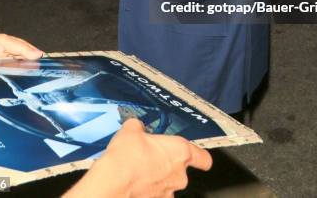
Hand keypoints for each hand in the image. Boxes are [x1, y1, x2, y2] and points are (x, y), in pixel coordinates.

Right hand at [64, 118, 211, 197]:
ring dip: (157, 178)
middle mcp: (179, 174)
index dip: (200, 156)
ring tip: (138, 170)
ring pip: (167, 183)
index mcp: (180, 152)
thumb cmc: (127, 157)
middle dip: (167, 164)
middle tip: (151, 157)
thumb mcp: (131, 130)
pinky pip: (155, 193)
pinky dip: (147, 189)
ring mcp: (168, 192)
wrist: (113, 183)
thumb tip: (136, 126)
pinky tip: (133, 182)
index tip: (198, 156)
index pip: (203, 158)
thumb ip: (139, 127)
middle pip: (181, 170)